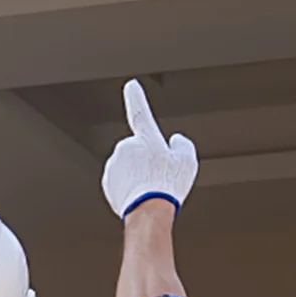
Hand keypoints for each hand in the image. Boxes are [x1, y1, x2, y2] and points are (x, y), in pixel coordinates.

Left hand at [101, 79, 197, 217]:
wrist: (148, 211)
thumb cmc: (168, 186)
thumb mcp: (187, 162)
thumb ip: (182, 146)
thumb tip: (176, 142)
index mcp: (145, 138)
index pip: (140, 112)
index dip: (136, 97)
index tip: (131, 85)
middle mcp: (126, 146)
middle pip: (138, 152)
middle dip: (145, 162)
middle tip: (157, 179)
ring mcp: (114, 164)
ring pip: (128, 168)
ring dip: (137, 177)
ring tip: (148, 191)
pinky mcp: (108, 182)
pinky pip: (120, 182)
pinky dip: (128, 189)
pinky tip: (139, 198)